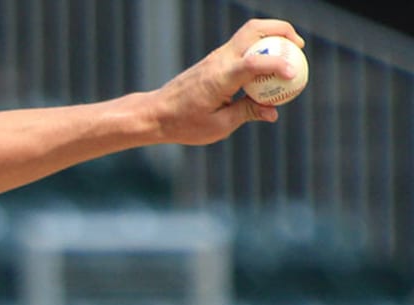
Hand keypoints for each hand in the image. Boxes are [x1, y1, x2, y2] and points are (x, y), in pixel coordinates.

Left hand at [148, 18, 305, 144]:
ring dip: (272, 35)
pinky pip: (243, 45)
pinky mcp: (215, 59)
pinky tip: (271, 64)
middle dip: (282, 31)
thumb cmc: (184, 123)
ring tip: (290, 52)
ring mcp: (216, 57)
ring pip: (249, 32)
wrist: (156, 113)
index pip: (253, 63)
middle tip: (298, 47)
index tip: (294, 75)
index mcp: (219, 78)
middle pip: (254, 29)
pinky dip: (261, 47)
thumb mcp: (219, 126)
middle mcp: (219, 61)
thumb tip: (273, 111)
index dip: (277, 66)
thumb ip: (248, 113)